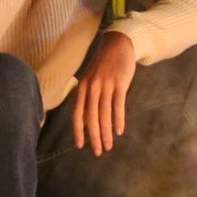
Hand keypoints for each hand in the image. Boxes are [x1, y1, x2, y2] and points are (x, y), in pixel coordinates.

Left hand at [73, 30, 136, 155]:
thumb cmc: (104, 66)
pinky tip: (119, 131)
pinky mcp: (119, 83)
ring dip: (106, 132)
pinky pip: (118, 105)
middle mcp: (91, 87)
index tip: (80, 146)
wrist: (118, 45)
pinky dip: (118, 119)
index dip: (78, 131)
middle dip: (94, 136)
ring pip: (104, 114)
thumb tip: (86, 120)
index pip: (77, 114)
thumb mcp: (91, 79)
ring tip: (109, 146)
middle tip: (98, 152)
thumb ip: (88, 98)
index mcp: (82, 88)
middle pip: (91, 117)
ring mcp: (105, 85)